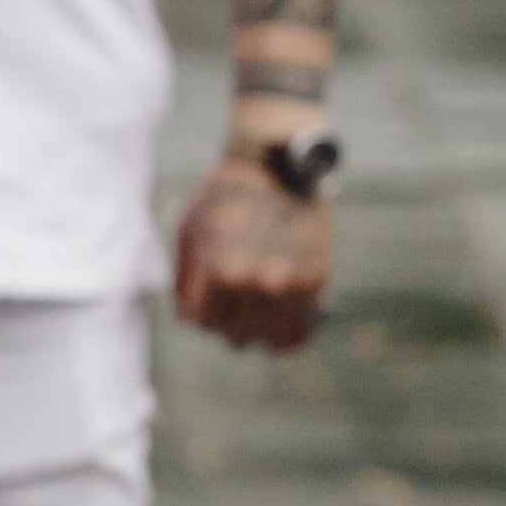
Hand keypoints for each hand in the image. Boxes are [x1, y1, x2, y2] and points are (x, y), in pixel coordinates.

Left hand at [175, 156, 331, 353]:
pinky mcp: (317, 279)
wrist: (276, 166)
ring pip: (272, 339)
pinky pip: (303, 329)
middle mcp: (256, 283)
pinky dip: (293, 334)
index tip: (210, 300)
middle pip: (236, 334)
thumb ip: (188, 281)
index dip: (202, 312)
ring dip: (263, 331)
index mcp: (219, 273)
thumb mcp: (189, 236)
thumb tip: (193, 319)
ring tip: (262, 317)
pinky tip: (286, 329)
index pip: (202, 322)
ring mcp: (289, 282)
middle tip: (237, 303)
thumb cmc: (225, 199)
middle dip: (232, 321)